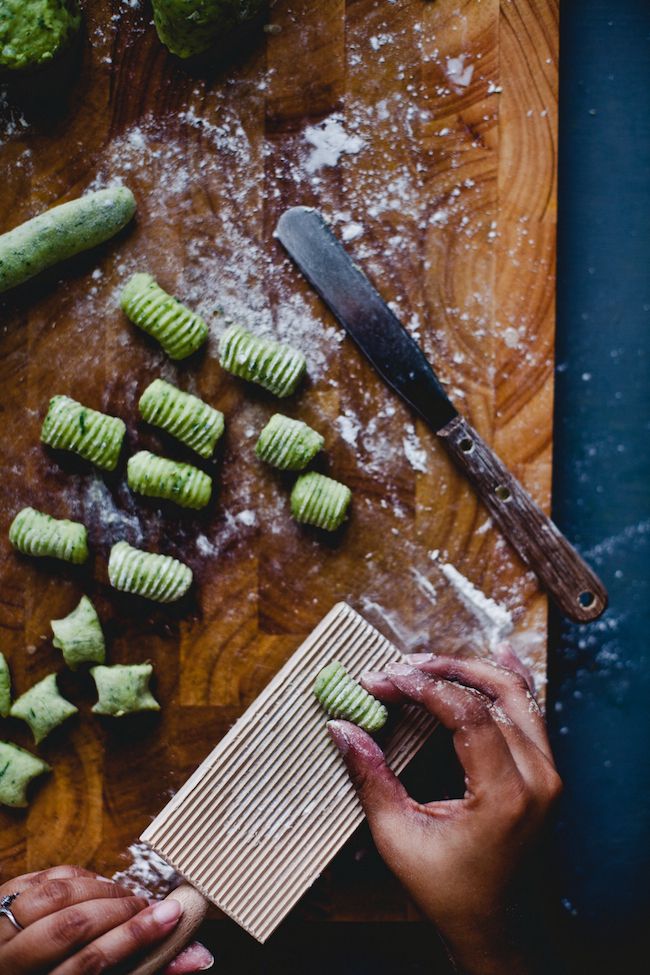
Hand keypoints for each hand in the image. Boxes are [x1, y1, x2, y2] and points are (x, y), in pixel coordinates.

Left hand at [0, 865, 212, 973]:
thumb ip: (148, 969)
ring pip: (54, 896)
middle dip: (120, 911)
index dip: (134, 937)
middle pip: (71, 926)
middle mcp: (8, 962)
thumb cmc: (70, 971)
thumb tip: (200, 956)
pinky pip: (41, 877)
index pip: (88, 963)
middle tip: (150, 907)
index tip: (171, 916)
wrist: (18, 970)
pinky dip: (76, 877)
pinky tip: (96, 886)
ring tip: (125, 898)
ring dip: (101, 889)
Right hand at [327, 650, 561, 974]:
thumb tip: (341, 726)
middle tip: (399, 669)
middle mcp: (538, 778)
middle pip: (493, 695)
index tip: (384, 678)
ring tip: (428, 664)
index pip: (467, 713)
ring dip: (470, 673)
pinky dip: (510, 682)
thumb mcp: (399, 836)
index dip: (422, 688)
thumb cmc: (449, 891)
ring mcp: (548, 774)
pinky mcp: (547, 772)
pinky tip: (496, 656)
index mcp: (505, 795)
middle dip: (440, 674)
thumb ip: (371, 776)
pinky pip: (532, 713)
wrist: (497, 927)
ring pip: (516, 696)